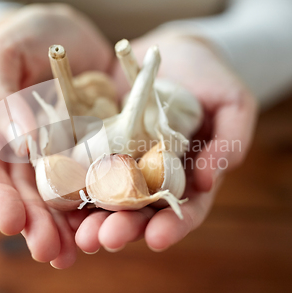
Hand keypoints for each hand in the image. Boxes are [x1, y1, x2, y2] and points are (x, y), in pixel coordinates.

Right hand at [0, 4, 111, 267]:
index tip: (10, 222)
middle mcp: (22, 150)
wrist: (69, 37)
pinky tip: (105, 225)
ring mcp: (57, 154)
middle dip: (36, 224)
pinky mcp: (90, 151)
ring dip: (66, 227)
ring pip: (59, 196)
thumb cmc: (28, 36)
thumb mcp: (6, 51)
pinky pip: (94, 179)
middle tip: (48, 251)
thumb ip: (0, 89)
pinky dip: (98, 204)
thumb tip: (15, 141)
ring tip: (73, 253)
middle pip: (25, 192)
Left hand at [75, 30, 257, 252]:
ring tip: (79, 234)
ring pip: (108, 198)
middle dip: (124, 229)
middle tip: (105, 239)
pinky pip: (85, 167)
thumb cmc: (210, 77)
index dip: (173, 225)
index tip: (157, 239)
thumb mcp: (232, 103)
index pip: (185, 209)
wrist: (172, 52)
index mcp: (189, 175)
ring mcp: (124, 163)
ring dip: (93, 219)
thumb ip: (230, 140)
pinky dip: (73, 185)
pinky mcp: (98, 145)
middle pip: (141, 211)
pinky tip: (59, 199)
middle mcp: (154, 177)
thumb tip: (208, 181)